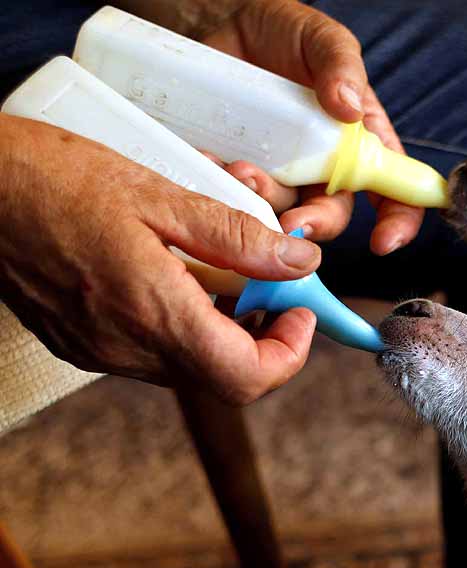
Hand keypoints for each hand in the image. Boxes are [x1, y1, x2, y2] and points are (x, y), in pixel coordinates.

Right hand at [0, 114, 322, 403]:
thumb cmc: (51, 177)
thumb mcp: (158, 194)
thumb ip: (237, 236)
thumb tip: (299, 262)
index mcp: (151, 312)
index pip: (246, 376)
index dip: (291, 352)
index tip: (302, 311)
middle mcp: (124, 347)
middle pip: (223, 377)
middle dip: (263, 337)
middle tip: (273, 287)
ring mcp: (98, 351)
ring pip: (190, 365)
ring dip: (224, 329)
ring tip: (226, 271)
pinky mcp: (79, 342)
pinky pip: (151, 350)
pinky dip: (183, 323)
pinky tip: (178, 274)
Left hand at [200, 0, 423, 254]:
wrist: (224, 22)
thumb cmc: (287, 32)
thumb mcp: (323, 38)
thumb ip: (341, 65)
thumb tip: (349, 107)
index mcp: (359, 142)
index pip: (393, 192)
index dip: (397, 222)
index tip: (382, 243)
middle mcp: (323, 165)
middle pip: (332, 214)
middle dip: (316, 225)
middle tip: (292, 224)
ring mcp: (279, 170)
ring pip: (281, 210)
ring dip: (264, 203)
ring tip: (241, 169)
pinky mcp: (238, 166)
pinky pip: (233, 193)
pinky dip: (222, 187)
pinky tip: (211, 164)